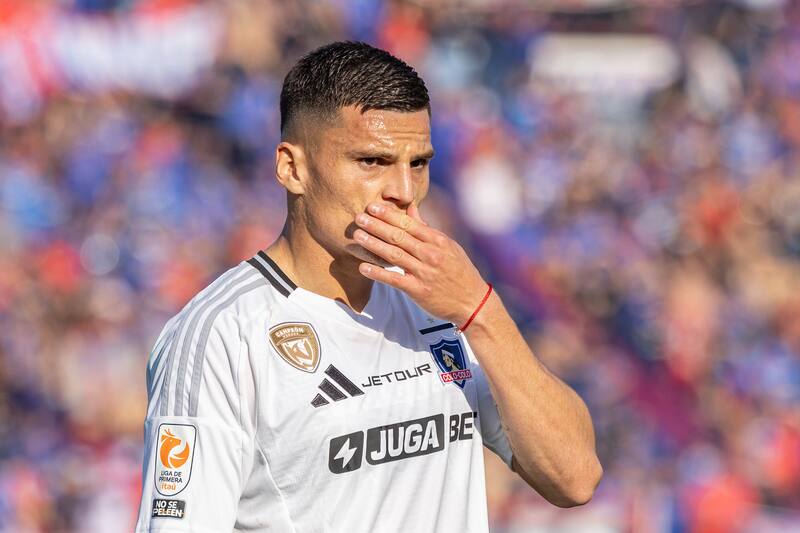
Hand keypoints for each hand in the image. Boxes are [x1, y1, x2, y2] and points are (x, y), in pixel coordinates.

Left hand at [352, 202, 487, 325]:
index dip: (389, 215)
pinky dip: (378, 273)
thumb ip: (427, 229)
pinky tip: (363, 267)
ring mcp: (424, 272)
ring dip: (373, 245)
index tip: (373, 206)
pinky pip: (395, 280)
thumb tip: (411, 208)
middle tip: (358, 217)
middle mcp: (430, 254)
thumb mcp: (448, 247)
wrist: (473, 302)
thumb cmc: (460, 272)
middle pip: (399, 237)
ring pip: (394, 255)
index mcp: (438, 241)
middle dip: (377, 226)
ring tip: (357, 236)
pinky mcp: (418, 290)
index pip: (409, 224)